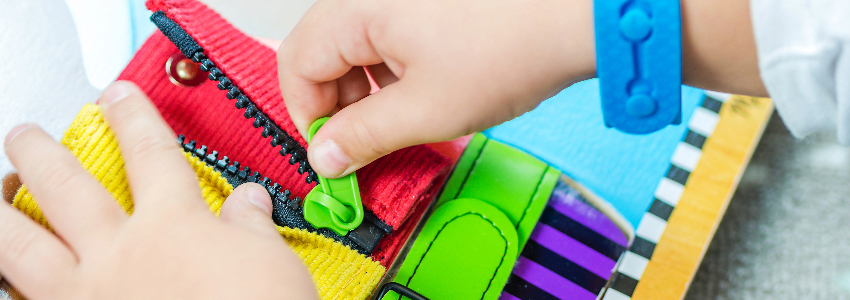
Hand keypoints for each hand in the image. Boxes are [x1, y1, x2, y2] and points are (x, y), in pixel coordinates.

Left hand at [0, 82, 316, 299]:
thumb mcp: (274, 265)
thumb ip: (252, 227)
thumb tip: (249, 199)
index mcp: (173, 226)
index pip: (149, 153)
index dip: (132, 117)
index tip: (117, 96)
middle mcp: (119, 254)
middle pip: (67, 187)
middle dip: (41, 152)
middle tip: (25, 134)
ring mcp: (87, 297)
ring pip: (21, 247)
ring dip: (2, 212)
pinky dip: (11, 286)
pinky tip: (8, 278)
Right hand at [278, 0, 596, 177]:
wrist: (578, 12)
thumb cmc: (512, 47)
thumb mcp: (426, 110)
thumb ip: (363, 137)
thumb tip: (325, 157)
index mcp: (355, 7)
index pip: (297, 63)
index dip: (308, 116)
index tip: (332, 153)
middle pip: (323, 51)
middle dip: (340, 104)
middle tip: (367, 144)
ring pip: (357, 44)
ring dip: (370, 88)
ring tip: (407, 119)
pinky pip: (390, 32)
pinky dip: (396, 67)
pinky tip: (427, 91)